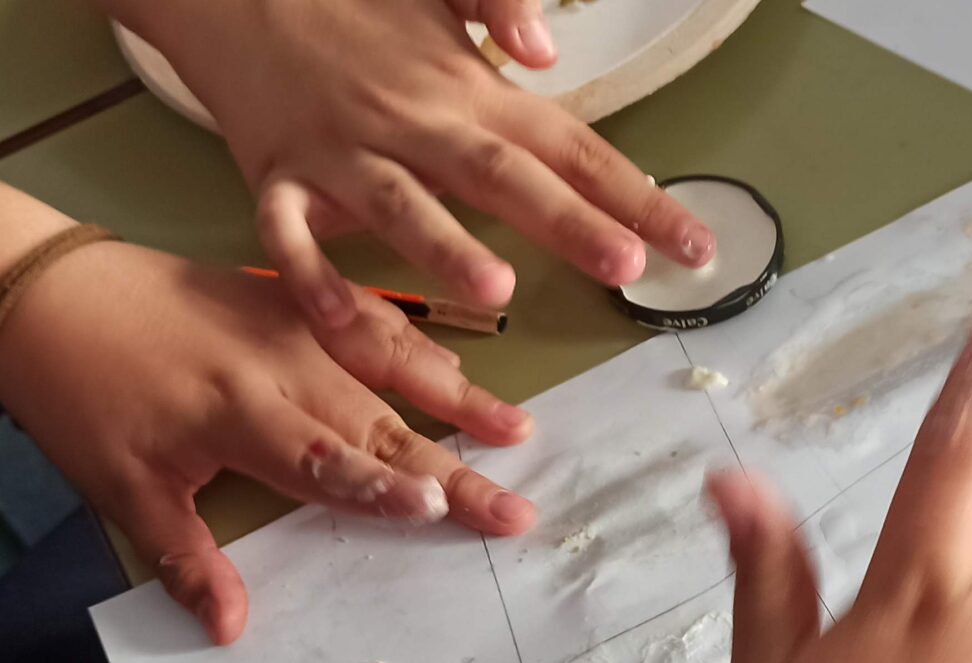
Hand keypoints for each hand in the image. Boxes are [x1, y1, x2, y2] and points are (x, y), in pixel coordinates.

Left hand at [0, 242, 537, 643]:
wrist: (48, 291)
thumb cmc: (80, 398)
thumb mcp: (121, 487)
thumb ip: (185, 556)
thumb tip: (230, 629)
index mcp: (237, 416)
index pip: (325, 459)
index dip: (382, 486)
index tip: (439, 507)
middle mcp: (280, 366)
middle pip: (378, 424)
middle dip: (453, 466)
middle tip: (515, 506)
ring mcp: (291, 324)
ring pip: (388, 366)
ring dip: (456, 401)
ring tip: (518, 429)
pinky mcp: (288, 294)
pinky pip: (367, 322)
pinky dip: (417, 347)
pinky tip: (457, 367)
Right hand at [109, 0, 713, 326]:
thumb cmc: (356, 5)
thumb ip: (500, 5)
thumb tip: (546, 52)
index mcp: (468, 90)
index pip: (569, 145)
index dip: (636, 195)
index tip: (694, 245)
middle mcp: (413, 122)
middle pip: (499, 175)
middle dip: (565, 221)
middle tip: (624, 263)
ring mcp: (342, 154)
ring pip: (398, 205)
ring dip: (444, 247)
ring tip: (495, 286)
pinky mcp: (277, 178)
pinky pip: (289, 239)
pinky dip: (311, 281)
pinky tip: (342, 322)